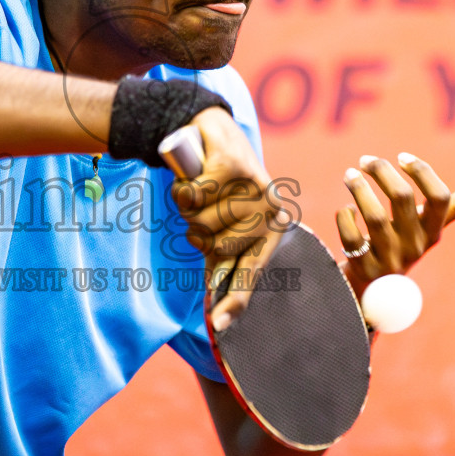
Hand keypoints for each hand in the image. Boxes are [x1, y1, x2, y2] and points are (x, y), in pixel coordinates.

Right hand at [171, 108, 282, 331]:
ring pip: (201, 223)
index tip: (218, 325)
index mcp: (271, 228)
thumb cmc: (216, 187)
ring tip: (197, 192)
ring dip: (187, 209)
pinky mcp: (233, 166)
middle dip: (196, 234)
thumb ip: (222, 261)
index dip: (234, 299)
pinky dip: (183, 191)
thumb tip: (218, 317)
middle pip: (215, 248)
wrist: (207, 131)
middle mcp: (270, 209)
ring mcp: (255, 186)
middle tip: (199, 212)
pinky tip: (191, 178)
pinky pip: (193, 198)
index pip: (252, 271)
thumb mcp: (222, 224)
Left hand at [335, 152, 454, 296]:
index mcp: (433, 232)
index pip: (440, 199)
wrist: (375, 287)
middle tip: (366, 160)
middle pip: (402, 198)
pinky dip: (345, 216)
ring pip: (373, 215)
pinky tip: (347, 210)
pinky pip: (350, 236)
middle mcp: (415, 246)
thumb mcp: (432, 225)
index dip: (422, 172)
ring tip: (350, 174)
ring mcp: (389, 258)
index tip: (402, 157)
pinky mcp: (363, 268)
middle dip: (381, 172)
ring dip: (358, 188)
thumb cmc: (406, 242)